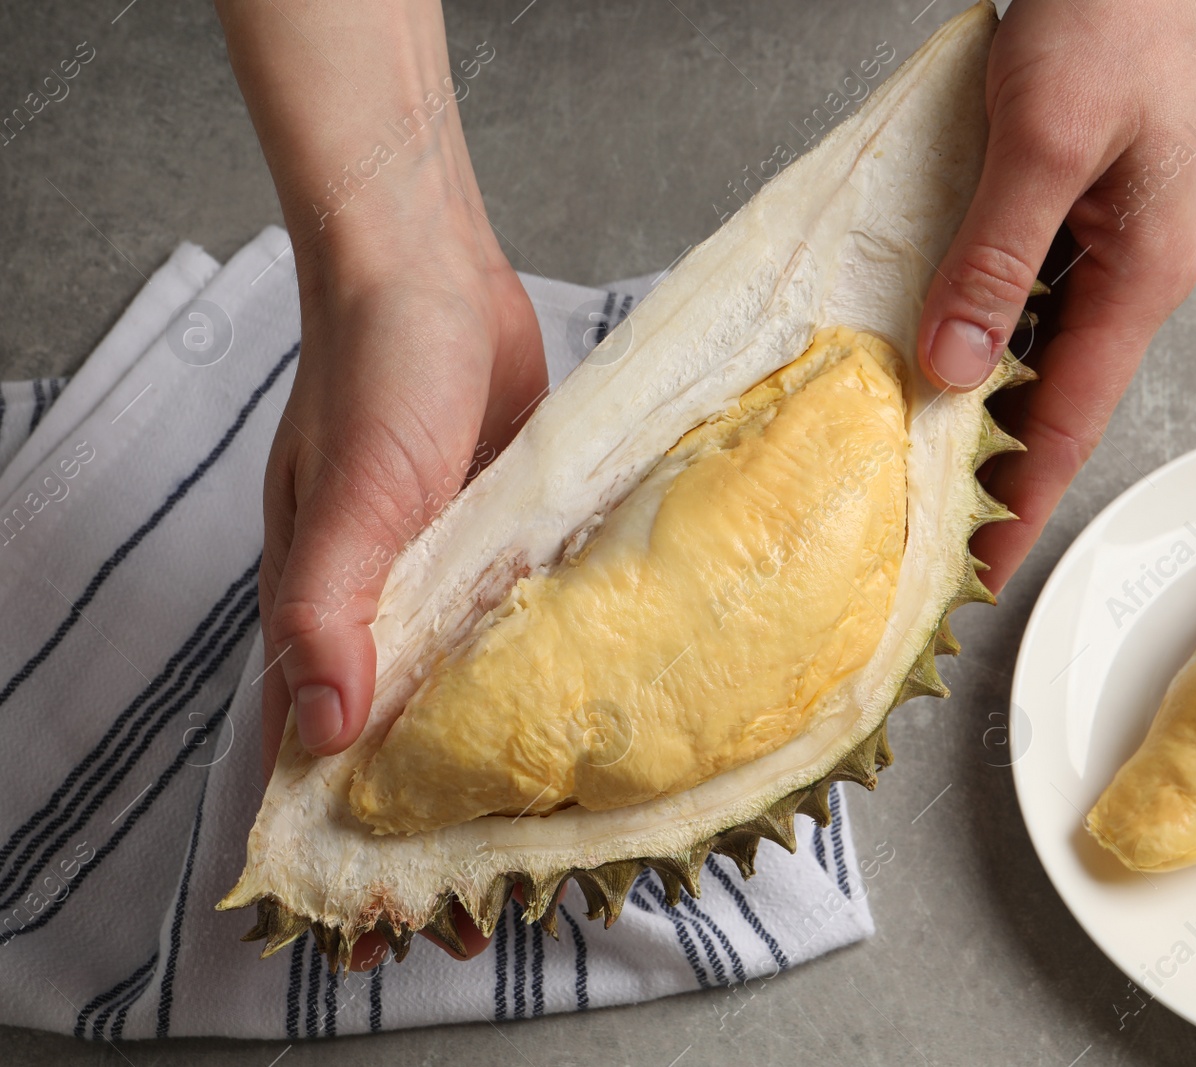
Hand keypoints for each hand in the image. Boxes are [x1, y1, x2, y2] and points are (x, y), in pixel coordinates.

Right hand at [217, 0, 545, 967]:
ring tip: (548, 839)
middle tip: (492, 904)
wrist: (435, 276)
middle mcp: (385, 608)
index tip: (384, 930)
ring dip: (495, 762)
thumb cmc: (376, 375)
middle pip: (402, 741)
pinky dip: (542, 677)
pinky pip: (522, 626)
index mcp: (325, 613)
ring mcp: (449, 576)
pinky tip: (589, 716)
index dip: (347, 846)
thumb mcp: (351, 496)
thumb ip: (331, 608)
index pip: (323, 757)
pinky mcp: (507, 539)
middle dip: (435, 827)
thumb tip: (329, 733)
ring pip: (466, 693)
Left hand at [917, 0, 1195, 589]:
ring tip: (900, 450)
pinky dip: (963, 324)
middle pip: (1044, 398)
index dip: (1020, 504)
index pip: (1068, 424)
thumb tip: (953, 370)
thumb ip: (998, 257)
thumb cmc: (1126, 9)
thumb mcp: (1050, 140)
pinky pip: (1009, 288)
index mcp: (1140, 277)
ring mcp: (1094, 237)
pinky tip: (915, 338)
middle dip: (986, 466)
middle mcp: (1122, 272)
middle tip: (914, 524)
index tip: (974, 571)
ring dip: (967, 396)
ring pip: (1021, 344)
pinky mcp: (1064, 199)